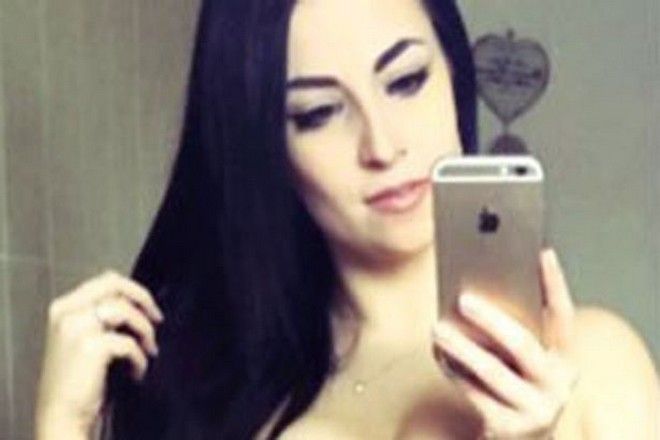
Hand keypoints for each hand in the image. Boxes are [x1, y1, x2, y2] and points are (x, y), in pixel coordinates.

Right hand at [35, 270, 163, 437]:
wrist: (61, 415)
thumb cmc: (76, 381)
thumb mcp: (82, 338)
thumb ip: (101, 316)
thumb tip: (137, 303)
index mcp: (63, 308)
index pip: (106, 280)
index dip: (134, 291)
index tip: (150, 308)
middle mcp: (67, 312)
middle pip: (116, 285)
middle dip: (143, 299)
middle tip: (157, 319)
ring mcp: (77, 327)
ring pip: (126, 311)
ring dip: (145, 332)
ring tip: (148, 351)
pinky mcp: (90, 346)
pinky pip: (129, 342)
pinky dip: (139, 358)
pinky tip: (136, 373)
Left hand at [431, 248, 579, 438]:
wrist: (520, 439)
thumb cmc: (516, 385)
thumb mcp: (524, 360)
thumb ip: (513, 330)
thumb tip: (473, 294)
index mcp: (564, 359)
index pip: (562, 316)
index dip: (554, 284)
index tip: (541, 252)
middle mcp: (557, 384)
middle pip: (522, 345)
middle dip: (491, 319)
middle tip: (463, 299)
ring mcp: (535, 409)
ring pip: (492, 372)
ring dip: (461, 347)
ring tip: (437, 328)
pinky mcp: (507, 426)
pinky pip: (473, 392)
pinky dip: (452, 370)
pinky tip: (438, 354)